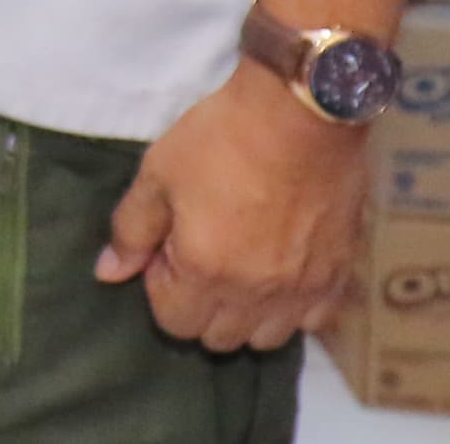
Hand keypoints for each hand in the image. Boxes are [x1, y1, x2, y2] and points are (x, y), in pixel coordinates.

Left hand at [97, 62, 365, 350]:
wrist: (300, 113)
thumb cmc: (220, 139)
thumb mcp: (158, 175)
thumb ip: (131, 230)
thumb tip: (109, 272)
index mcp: (206, 271)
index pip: (175, 323)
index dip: (161, 287)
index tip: (167, 248)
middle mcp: (258, 293)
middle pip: (220, 337)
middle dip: (200, 304)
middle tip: (201, 253)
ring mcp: (303, 288)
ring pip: (268, 336)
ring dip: (247, 313)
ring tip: (241, 264)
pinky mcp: (340, 274)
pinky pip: (314, 320)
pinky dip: (294, 307)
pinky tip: (281, 270)